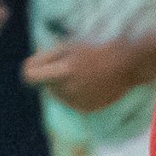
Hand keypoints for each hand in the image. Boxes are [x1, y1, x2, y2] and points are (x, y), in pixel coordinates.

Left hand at [22, 38, 152, 112]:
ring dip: (64, 85)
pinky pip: (72, 102)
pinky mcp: (86, 109)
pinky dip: (77, 94)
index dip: (30, 70)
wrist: (128, 64)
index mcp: (64, 70)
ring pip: (59, 95)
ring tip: (83, 74)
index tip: (34, 67)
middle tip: (71, 65)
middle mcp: (69, 89)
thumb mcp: (71, 46)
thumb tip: (27, 67)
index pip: (30, 76)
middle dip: (53, 76)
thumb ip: (47, 56)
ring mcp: (78, 101)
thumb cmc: (99, 49)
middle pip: (46, 86)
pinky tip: (91, 84)